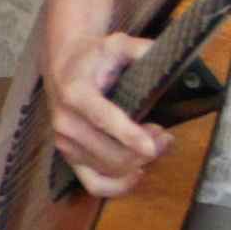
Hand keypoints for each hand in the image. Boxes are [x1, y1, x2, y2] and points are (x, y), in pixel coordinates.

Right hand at [36, 28, 165, 196]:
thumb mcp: (116, 43)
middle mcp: (66, 122)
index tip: (151, 146)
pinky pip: (93, 184)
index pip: (102, 118)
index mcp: (75, 93)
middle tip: (166, 137)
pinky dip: (118, 186)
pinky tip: (137, 174)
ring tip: (158, 146)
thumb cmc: (93, 56)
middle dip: (145, 150)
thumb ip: (141, 49)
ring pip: (109, 168)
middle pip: (110, 151)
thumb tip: (168, 56)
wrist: (62, 65)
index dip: (128, 135)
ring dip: (138, 163)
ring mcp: (65, 143)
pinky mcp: (68, 156)